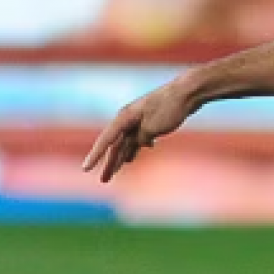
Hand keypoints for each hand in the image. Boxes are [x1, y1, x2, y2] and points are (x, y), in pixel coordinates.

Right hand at [81, 79, 201, 182]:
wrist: (188, 92)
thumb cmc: (169, 107)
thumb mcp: (152, 126)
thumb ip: (141, 137)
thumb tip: (136, 144)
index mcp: (125, 118)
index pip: (106, 140)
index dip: (95, 156)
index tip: (85, 169)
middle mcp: (128, 119)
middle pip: (116, 145)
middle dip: (110, 163)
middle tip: (104, 181)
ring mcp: (140, 120)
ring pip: (127, 142)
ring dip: (121, 158)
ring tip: (114, 173)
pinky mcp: (151, 121)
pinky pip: (138, 138)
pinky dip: (135, 148)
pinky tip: (132, 157)